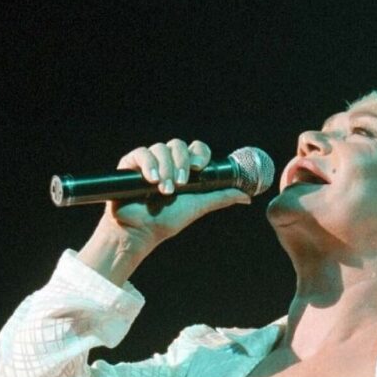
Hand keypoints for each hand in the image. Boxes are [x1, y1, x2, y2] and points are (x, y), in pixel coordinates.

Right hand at [102, 138, 250, 246]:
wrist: (140, 232)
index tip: (198, 168)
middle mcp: (167, 162)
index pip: (196, 149)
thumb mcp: (198, 206)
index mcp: (184, 168)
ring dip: (166, 169)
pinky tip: (151, 180)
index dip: (200, 154)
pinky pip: (141, 153)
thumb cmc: (167, 220)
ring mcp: (149, 162)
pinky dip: (149, 164)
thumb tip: (246, 197)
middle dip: (182, 162)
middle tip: (181, 183)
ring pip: (161, 148)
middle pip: (179, 145)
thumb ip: (221, 197)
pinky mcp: (129, 165)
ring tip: (164, 190)